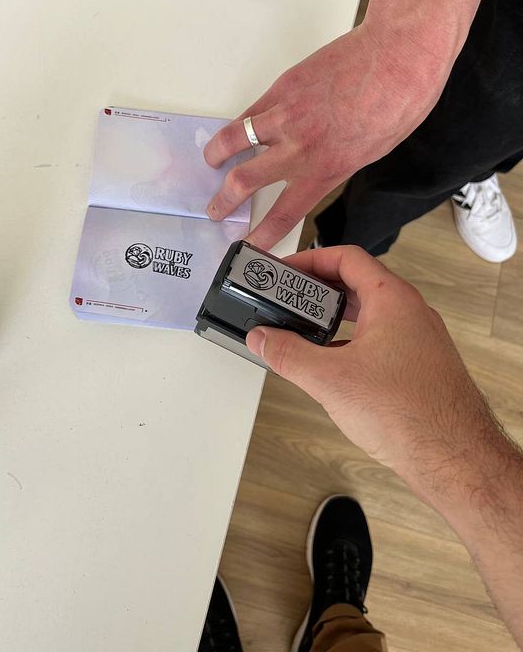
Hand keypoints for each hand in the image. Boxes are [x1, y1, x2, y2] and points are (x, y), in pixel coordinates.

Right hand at [204, 22, 447, 249]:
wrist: (398, 54)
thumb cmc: (400, 100)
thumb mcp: (373, 152)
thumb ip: (337, 165)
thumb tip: (319, 168)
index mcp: (327, 170)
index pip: (284, 212)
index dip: (263, 233)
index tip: (250, 244)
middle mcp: (300, 148)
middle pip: (245, 181)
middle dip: (224, 200)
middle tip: (216, 209)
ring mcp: (286, 115)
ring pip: (234, 141)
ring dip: (217, 156)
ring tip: (211, 163)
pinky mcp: (283, 87)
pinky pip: (249, 112)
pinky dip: (236, 124)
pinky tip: (233, 131)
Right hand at [245, 245, 498, 494]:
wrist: (455, 459)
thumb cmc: (409, 414)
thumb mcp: (330, 379)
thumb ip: (288, 354)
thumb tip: (262, 338)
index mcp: (392, 300)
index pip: (346, 258)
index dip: (310, 259)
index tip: (285, 270)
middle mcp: (410, 312)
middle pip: (357, 283)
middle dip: (318, 289)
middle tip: (287, 298)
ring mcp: (418, 339)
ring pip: (369, 313)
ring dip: (334, 317)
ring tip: (303, 328)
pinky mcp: (419, 365)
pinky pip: (380, 338)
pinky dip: (351, 341)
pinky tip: (330, 364)